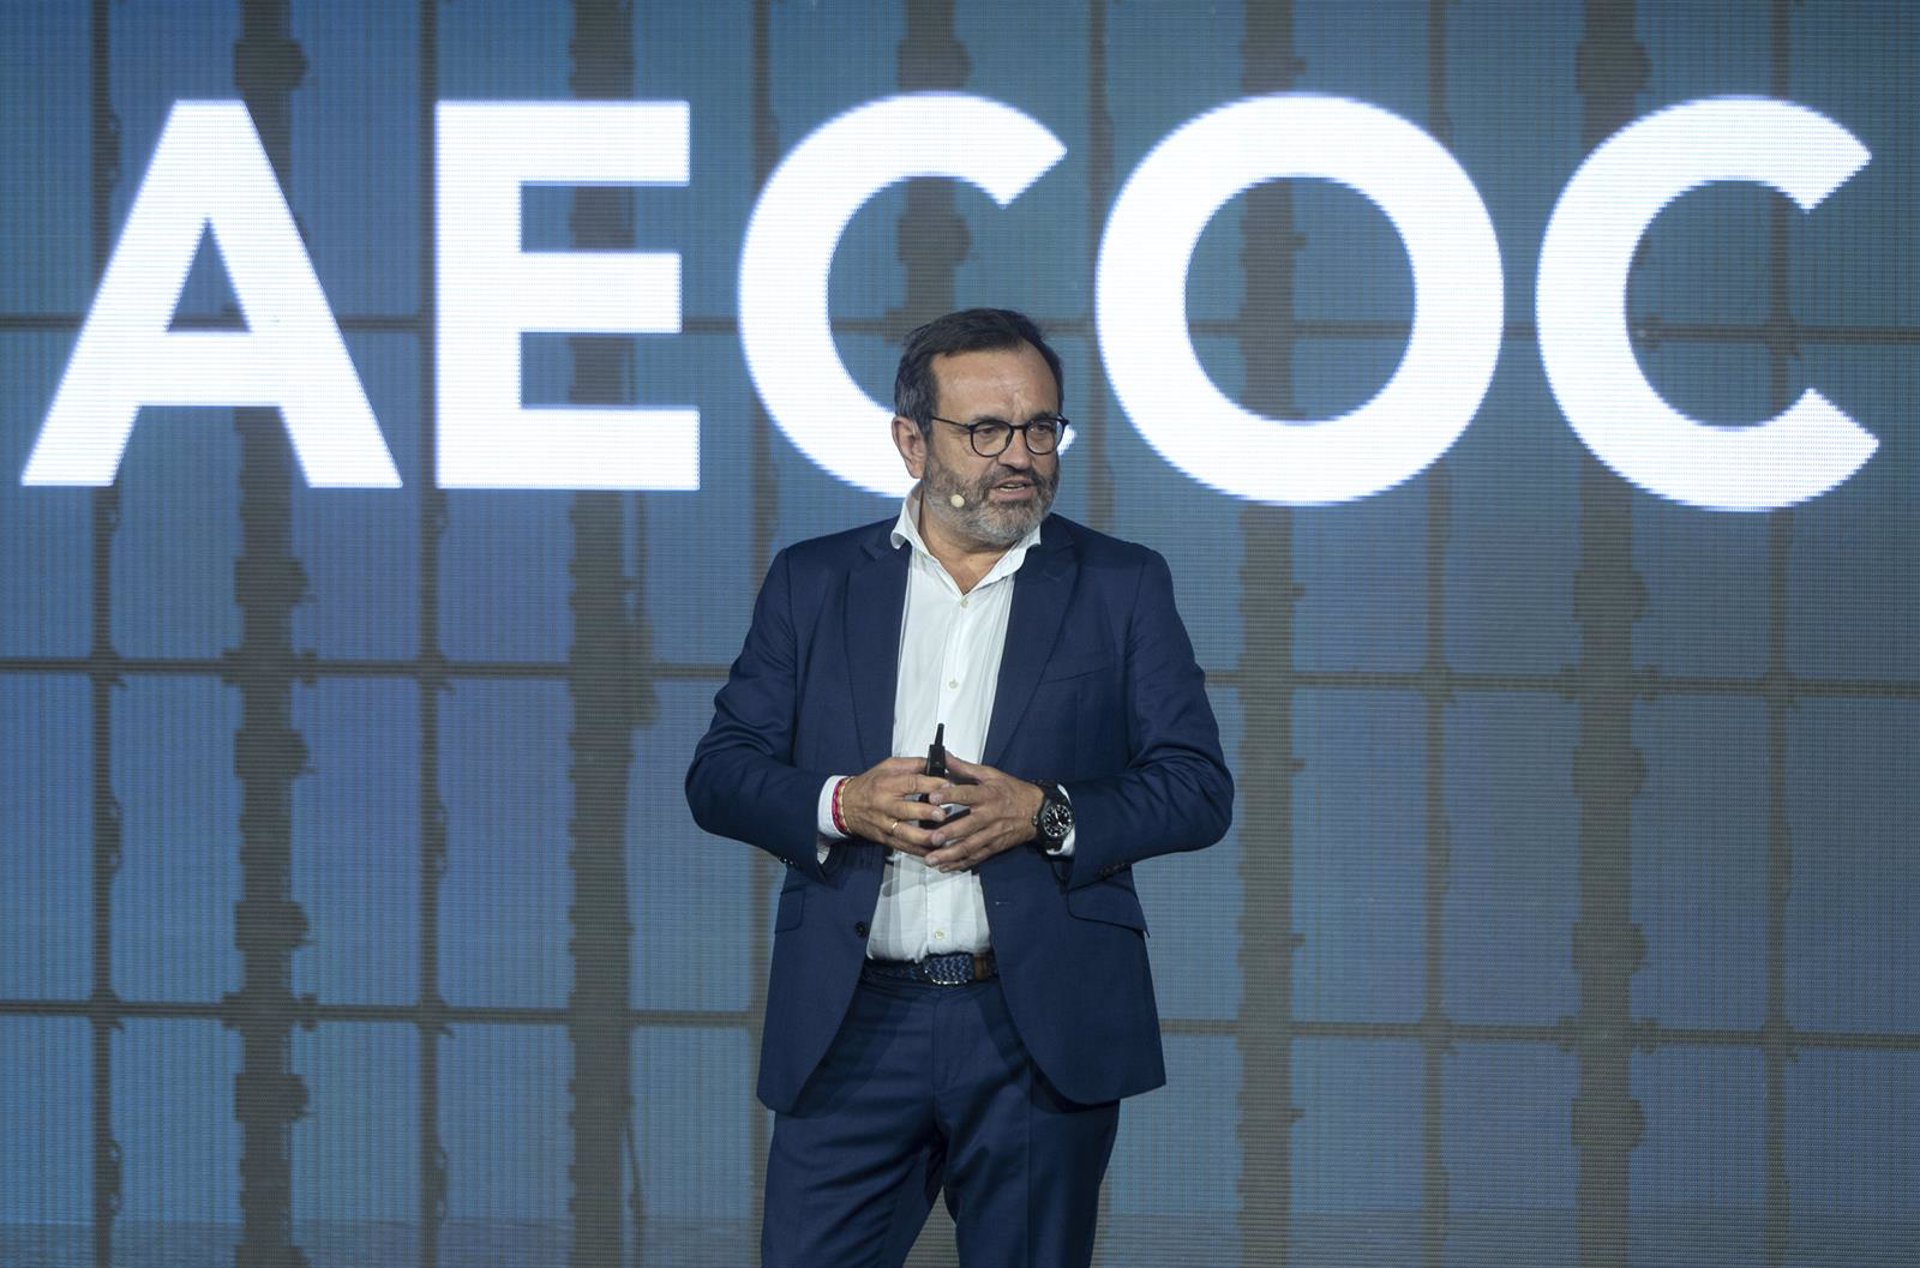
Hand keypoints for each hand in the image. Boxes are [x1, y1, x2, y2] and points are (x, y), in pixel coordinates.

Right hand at [839, 756, 951, 857]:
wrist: (843, 805)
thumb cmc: (870, 784)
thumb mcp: (888, 766)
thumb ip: (914, 764)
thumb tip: (939, 762)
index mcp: (887, 783)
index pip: (912, 783)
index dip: (932, 785)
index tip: (950, 787)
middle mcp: (885, 804)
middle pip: (907, 809)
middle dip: (926, 813)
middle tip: (943, 814)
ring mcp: (884, 823)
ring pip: (904, 833)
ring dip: (923, 837)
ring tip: (940, 839)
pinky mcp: (884, 838)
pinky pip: (902, 846)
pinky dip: (917, 851)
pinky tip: (932, 853)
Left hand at [921, 756, 1044, 872]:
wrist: (1038, 811)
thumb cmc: (1012, 791)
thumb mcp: (991, 774)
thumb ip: (965, 768)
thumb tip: (944, 756)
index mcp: (987, 795)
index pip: (967, 794)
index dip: (949, 795)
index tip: (932, 798)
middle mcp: (989, 815)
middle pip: (968, 826)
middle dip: (949, 833)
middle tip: (931, 839)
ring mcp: (992, 833)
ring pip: (970, 846)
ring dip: (950, 854)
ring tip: (931, 859)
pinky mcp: (994, 847)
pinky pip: (976, 857)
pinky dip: (960, 863)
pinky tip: (945, 867)